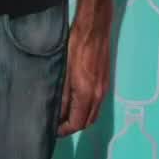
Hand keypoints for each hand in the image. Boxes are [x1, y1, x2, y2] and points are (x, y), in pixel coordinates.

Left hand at [57, 16, 110, 137]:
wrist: (94, 28)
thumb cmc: (75, 46)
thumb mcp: (63, 71)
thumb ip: (61, 95)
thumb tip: (57, 114)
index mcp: (87, 94)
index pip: (77, 123)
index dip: (64, 130)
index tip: (53, 130)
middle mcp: (99, 95)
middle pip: (87, 122)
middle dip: (72, 127)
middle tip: (57, 124)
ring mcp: (104, 88)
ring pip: (93, 113)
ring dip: (80, 118)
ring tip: (64, 114)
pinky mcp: (105, 81)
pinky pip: (97, 103)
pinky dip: (87, 108)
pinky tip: (75, 102)